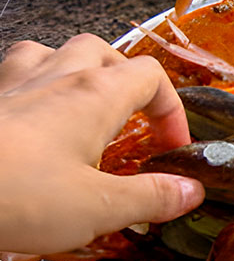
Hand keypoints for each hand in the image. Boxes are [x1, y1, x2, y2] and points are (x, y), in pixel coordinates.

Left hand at [0, 35, 203, 258]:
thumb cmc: (15, 194)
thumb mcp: (98, 208)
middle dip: (122, 80)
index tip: (170, 146)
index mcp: (96, 94)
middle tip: (129, 120)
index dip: (171, 109)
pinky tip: (26, 121)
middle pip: (101, 51)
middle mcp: (55, 75)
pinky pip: (9, 75)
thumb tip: (189, 190)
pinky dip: (26, 88)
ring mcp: (10, 82)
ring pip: (50, 52)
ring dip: (71, 72)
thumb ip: (151, 197)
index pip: (151, 78)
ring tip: (77, 107)